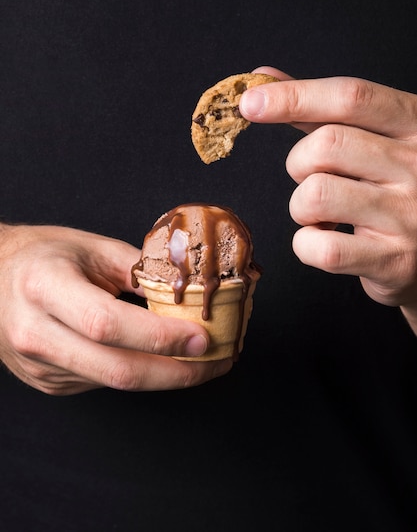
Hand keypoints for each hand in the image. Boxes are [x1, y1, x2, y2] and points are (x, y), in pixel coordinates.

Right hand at [0, 224, 231, 394]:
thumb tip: (188, 291)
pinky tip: (160, 360)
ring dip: (165, 375)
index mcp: (45, 287)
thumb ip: (140, 269)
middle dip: (178, 372)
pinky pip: (103, 383)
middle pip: (116, 369)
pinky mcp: (48, 382)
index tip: (203, 336)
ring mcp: (40, 364)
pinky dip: (139, 373)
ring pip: (114, 382)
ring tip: (202, 360)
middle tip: (217, 361)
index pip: (109, 323)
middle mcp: (36, 332)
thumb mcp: (92, 247)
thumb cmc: (44, 256)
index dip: (161, 336)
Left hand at [240, 66, 416, 332]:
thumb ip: (321, 110)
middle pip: (326, 144)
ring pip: (316, 195)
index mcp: (414, 123)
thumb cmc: (394, 187)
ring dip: (300, 206)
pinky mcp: (394, 260)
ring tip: (323, 213)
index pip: (351, 97)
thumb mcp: (374, 139)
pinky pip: (322, 248)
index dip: (294, 96)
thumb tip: (263, 78)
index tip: (250, 102)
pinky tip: (324, 240)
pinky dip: (305, 245)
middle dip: (298, 163)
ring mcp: (408, 215)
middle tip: (312, 177)